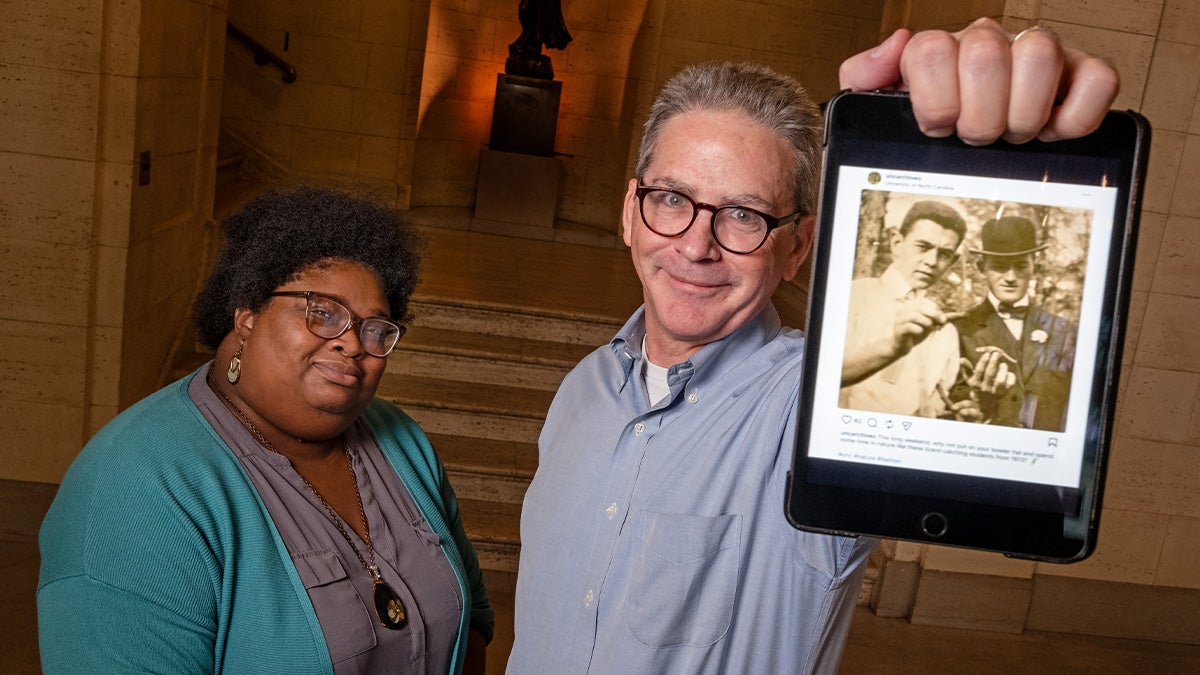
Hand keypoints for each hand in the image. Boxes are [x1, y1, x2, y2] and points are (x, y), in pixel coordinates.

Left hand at [839, 17, 1118, 144]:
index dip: (934, 101)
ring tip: (1012, 136)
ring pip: (1040, 54)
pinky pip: (1099, 79)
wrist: (968, 150)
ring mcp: (1039, 57)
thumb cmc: (931, 127)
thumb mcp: (878, 108)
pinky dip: (1077, 115)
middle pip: (986, 55)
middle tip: (976, 137)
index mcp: (942, 49)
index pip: (931, 50)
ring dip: (1023, 113)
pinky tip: (1053, 133)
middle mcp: (991, 44)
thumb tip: (897, 44)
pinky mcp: (1083, 76)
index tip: (937, 128)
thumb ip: (863, 77)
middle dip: (978, 115)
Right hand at [892, 297, 948, 354]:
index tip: (943, 317)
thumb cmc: (915, 333)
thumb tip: (952, 315)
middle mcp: (902, 311)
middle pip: (919, 307)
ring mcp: (899, 321)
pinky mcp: (898, 331)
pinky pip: (909, 327)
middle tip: (942, 321)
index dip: (934, 307)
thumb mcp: (929, 325)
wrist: (902, 346)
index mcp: (909, 307)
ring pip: (913, 316)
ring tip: (930, 326)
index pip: (922, 301)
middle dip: (933, 313)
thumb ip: (938, 319)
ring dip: (926, 321)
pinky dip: (918, 329)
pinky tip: (920, 332)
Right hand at [965, 348, 1016, 393]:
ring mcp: (995, 391)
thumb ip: (966, 368)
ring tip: (1003, 363)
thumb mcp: (970, 378)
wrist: (985, 402)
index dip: (983, 362)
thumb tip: (961, 359)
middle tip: (997, 353)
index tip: (987, 354)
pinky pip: (1010, 384)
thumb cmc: (978, 385)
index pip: (979, 371)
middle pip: (989, 374)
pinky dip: (1010, 376)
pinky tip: (1008, 372)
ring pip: (1000, 381)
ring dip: (1002, 370)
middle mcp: (985, 388)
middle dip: (993, 362)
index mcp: (975, 383)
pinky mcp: (1005, 392)